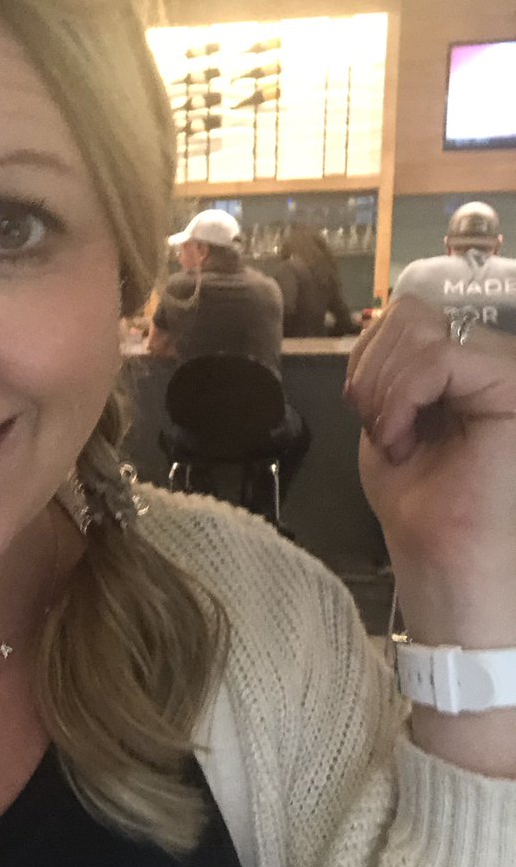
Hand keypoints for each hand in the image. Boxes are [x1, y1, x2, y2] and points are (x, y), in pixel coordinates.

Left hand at [346, 294, 515, 645]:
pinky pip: (439, 359)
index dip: (368, 355)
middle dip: (372, 371)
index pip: (407, 313)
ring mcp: (506, 367)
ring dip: (385, 390)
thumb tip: (379, 323)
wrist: (440, 555)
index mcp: (463, 363)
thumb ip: (389, 370)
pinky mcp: (512, 384)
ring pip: (422, 330)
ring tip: (397, 438)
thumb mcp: (389, 418)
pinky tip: (404, 440)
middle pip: (410, 311)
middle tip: (381, 427)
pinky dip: (402, 400)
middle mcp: (491, 356)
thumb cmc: (419, 499)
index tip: (366, 411)